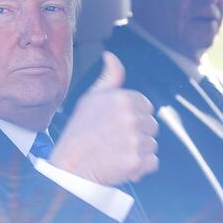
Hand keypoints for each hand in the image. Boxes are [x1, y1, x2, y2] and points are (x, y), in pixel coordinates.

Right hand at [49, 51, 158, 185]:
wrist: (70, 166)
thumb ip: (109, 76)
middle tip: (115, 139)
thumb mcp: (91, 97)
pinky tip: (123, 163)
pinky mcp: (137, 162)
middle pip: (152, 125)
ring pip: (152, 144)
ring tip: (117, 151)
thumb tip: (111, 56)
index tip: (117, 124)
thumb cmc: (80, 130)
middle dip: (138, 133)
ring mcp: (135, 141)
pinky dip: (141, 167)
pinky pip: (153, 162)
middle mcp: (132, 118)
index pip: (146, 106)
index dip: (133, 116)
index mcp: (124, 98)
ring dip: (139, 150)